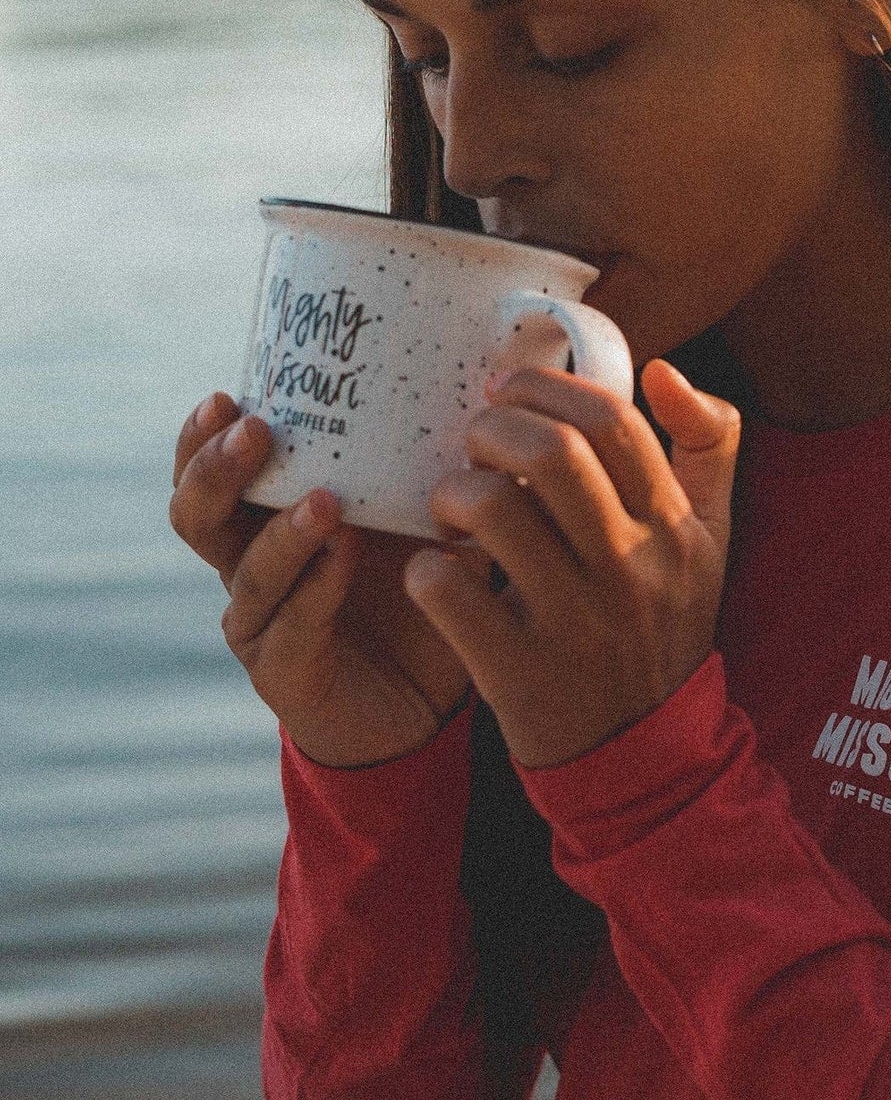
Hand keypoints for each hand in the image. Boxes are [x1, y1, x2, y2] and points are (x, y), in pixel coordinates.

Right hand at [169, 392, 469, 766]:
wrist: (427, 703)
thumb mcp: (428, 521)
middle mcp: (250, 566)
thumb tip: (485, 401)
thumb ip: (438, 470)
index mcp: (268, 517)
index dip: (202, 437)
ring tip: (325, 500)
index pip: (209, 471)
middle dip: (217, 471)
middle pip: (197, 515)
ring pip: (245, 572)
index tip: (225, 396)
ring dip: (283, 532)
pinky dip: (316, 590)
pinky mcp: (285, 672)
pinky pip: (290, 626)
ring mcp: (262, 622)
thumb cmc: (416, 592)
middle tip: (257, 432)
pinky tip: (344, 558)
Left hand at [404, 360, 740, 768]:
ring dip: (453, 489)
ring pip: (493, 509)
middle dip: (493, 426)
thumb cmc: (663, 623)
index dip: (547, 388)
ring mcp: (574, 623)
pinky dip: (426, 568)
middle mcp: (631, 569)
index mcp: (676, 529)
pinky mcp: (517, 672)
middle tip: (472, 440)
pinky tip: (435, 571)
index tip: (506, 393)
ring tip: (451, 503)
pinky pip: (448, 591)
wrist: (644, 754)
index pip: (612, 421)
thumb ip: (709, 445)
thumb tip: (662, 369)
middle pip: (550, 451)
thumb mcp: (709, 538)